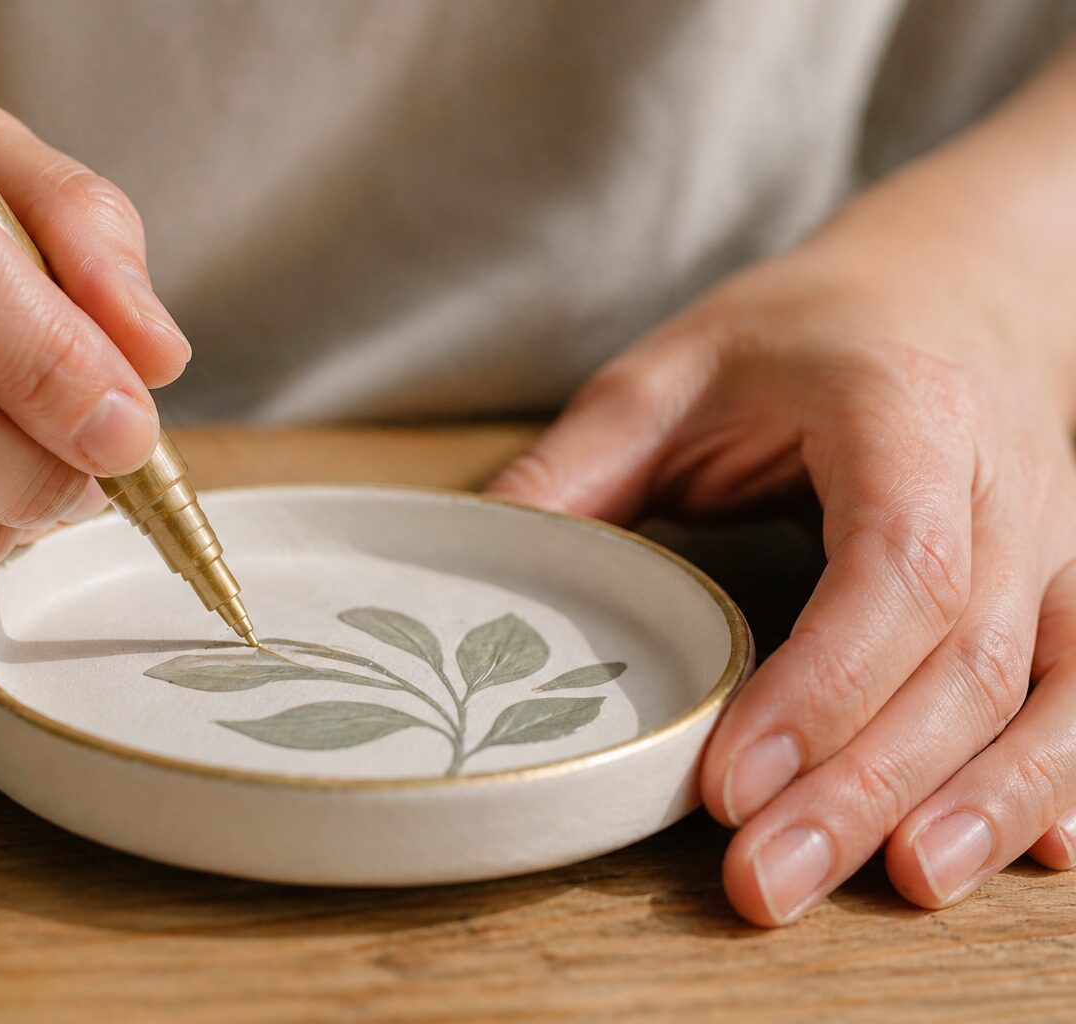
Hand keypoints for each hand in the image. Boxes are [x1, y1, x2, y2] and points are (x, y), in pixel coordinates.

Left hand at [487, 232, 1075, 923]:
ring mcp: (1053, 539)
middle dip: (864, 785)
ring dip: (976, 803)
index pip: (889, 568)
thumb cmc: (808, 329)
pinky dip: (1062, 776)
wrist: (954, 282)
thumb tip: (480, 564)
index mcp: (902, 413)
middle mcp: (1003, 484)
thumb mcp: (672, 369)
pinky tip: (1032, 855)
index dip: (820, 687)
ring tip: (897, 888)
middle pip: (960, 658)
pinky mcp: (1068, 583)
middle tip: (764, 884)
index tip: (729, 782)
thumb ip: (577, 465)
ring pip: (1041, 689)